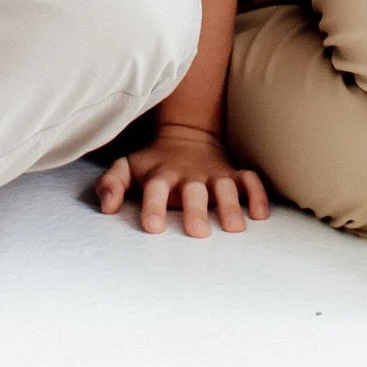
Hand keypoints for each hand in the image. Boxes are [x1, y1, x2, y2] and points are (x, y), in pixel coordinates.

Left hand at [97, 121, 269, 237]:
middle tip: (198, 233)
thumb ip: (112, 184)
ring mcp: (213, 174)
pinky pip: (250, 180)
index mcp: (161, 174)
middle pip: (193, 191)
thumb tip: (107, 208)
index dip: (153, 206)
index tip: (152, 228)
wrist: (187, 134)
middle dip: (195, 210)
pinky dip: (256, 194)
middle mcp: (188, 174)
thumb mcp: (128, 167)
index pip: (155, 189)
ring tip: (234, 228)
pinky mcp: (233, 174)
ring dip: (230, 205)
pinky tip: (260, 214)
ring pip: (224, 186)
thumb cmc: (153, 163)